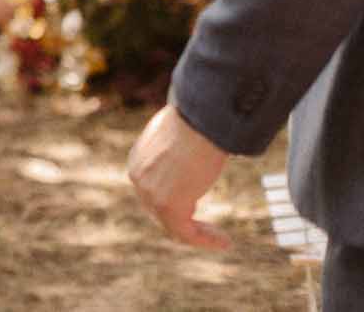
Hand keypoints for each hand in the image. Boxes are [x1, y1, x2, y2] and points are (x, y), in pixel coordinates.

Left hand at [127, 105, 232, 249]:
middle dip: (186, 221)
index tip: (199, 207)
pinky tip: (225, 241)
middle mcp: (138, 176)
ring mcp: (150, 192)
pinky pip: (185, 232)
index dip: (175, 203)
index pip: (152, 189)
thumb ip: (181, 147)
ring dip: (199, 235)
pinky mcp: (167, 205)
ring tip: (222, 239)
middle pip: (158, 210)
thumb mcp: (181, 133)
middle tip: (213, 230)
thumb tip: (199, 147)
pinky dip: (205, 239)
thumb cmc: (199, 120)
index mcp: (139, 158)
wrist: (202, 120)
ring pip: (172, 224)